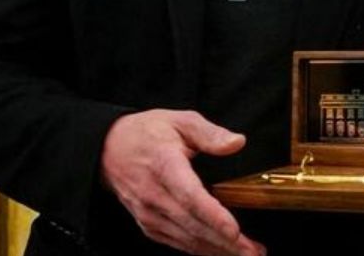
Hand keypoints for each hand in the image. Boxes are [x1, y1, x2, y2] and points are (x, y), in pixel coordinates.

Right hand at [100, 109, 266, 255]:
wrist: (108, 150)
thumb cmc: (147, 133)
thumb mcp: (179, 120)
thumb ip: (209, 133)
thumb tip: (237, 143)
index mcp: (165, 165)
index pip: (190, 196)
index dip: (213, 216)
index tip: (235, 230)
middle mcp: (154, 195)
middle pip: (193, 225)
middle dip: (226, 243)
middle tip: (255, 251)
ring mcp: (149, 214)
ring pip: (187, 239)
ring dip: (218, 250)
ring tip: (249, 253)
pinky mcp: (148, 225)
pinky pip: (178, 243)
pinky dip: (201, 250)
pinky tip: (222, 252)